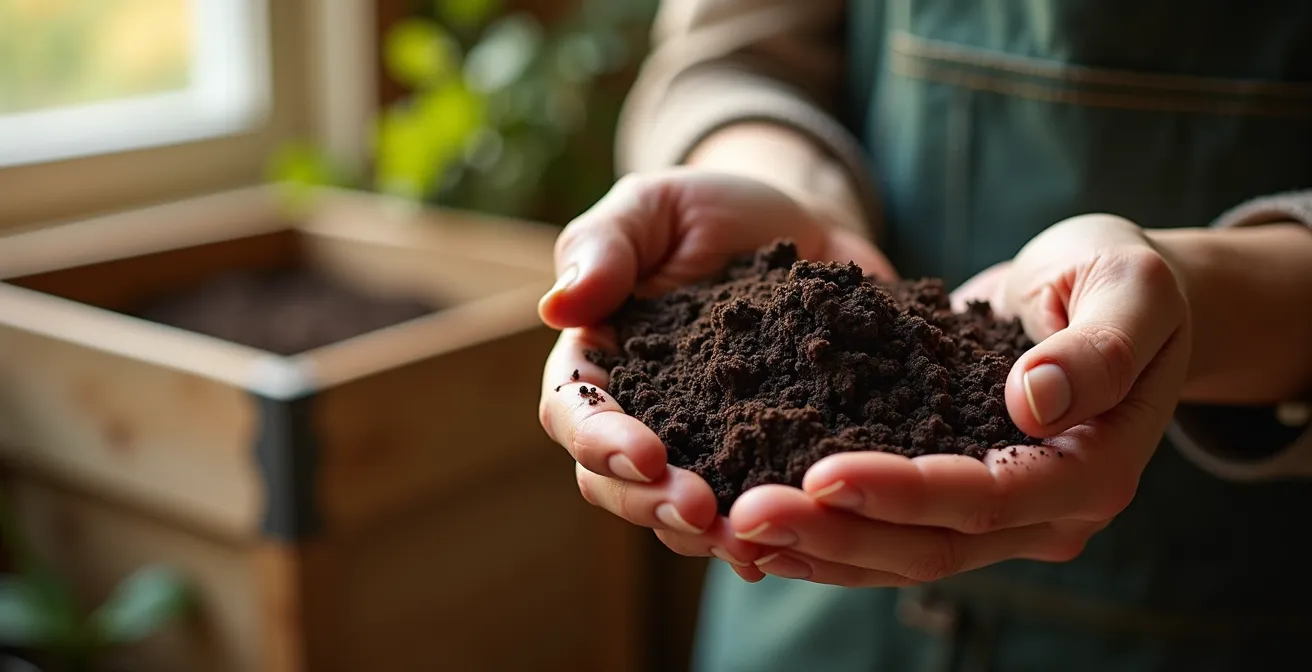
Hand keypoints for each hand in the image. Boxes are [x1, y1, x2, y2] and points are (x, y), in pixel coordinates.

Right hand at [538, 168, 894, 580]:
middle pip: (619, 483)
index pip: (573, 412)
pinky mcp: (765, 460)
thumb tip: (556, 307)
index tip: (647, 455)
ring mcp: (703, 446)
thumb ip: (603, 246)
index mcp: (598, 361)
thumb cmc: (710, 210)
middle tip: (702, 513)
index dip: (601, 441)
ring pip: (681, 513)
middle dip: (653, 504)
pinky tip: (800, 544)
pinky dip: (771, 533)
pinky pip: (755, 508)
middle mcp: (641, 416)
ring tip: (753, 541)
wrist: (803, 228)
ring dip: (708, 535)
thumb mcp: (653, 205)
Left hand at [726, 214, 1191, 585]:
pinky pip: (890, 532)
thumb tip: (1036, 401)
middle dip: (836, 533)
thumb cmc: (1122, 280)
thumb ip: (1097, 347)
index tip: (819, 474)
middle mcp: (1046, 513)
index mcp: (1093, 470)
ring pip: (902, 556)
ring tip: (734, 529)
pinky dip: (828, 534)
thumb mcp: (1130, 288)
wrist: (1112, 299)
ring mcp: (1001, 517)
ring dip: (818, 547)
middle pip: (933, 546)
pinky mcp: (958, 498)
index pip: (987, 498)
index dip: (903, 493)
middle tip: (746, 515)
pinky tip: (761, 528)